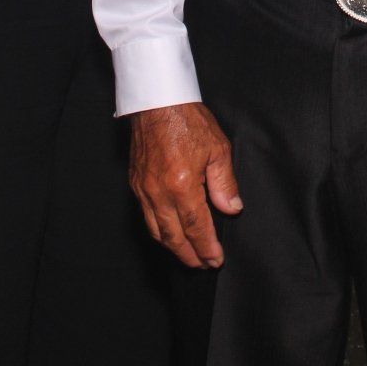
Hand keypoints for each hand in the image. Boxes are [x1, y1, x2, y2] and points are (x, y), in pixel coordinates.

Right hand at [129, 102, 241, 269]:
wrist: (156, 100)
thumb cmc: (187, 119)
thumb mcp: (217, 148)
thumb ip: (225, 183)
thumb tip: (231, 209)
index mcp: (182, 184)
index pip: (197, 227)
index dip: (207, 247)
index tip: (215, 260)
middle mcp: (159, 192)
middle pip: (174, 237)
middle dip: (190, 255)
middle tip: (203, 265)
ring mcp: (144, 189)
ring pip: (157, 231)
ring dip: (173, 248)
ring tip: (188, 255)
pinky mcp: (135, 183)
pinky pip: (146, 216)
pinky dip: (158, 231)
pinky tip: (168, 233)